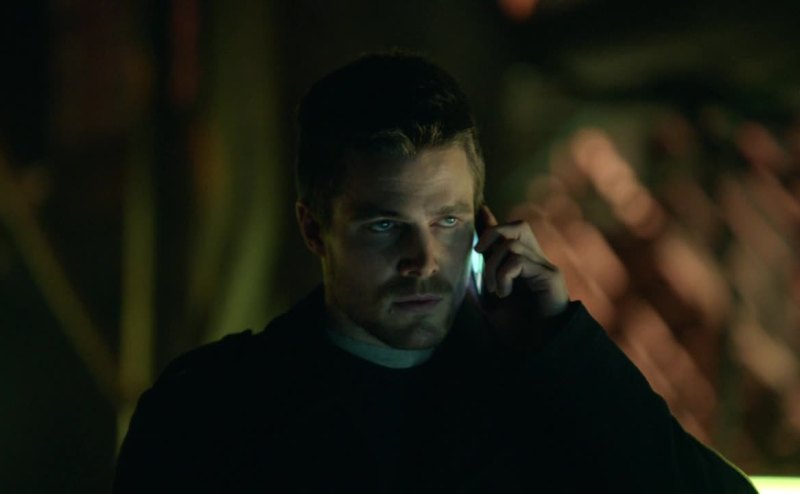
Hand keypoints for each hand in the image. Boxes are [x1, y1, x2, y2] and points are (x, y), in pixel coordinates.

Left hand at [472, 205, 568, 344]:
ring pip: (513, 243)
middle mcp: (537, 262)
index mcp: (523, 266)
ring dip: (494, 265)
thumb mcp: (489, 303)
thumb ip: (480, 283)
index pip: (509, 234)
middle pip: (519, 226)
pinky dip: (504, 274)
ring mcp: (546, 268)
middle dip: (493, 233)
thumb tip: (464, 267)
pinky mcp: (551, 277)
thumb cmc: (516, 330)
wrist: (536, 350)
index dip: (493, 221)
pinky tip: (505, 293)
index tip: (480, 209)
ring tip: (494, 289)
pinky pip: (519, 259)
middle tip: (479, 253)